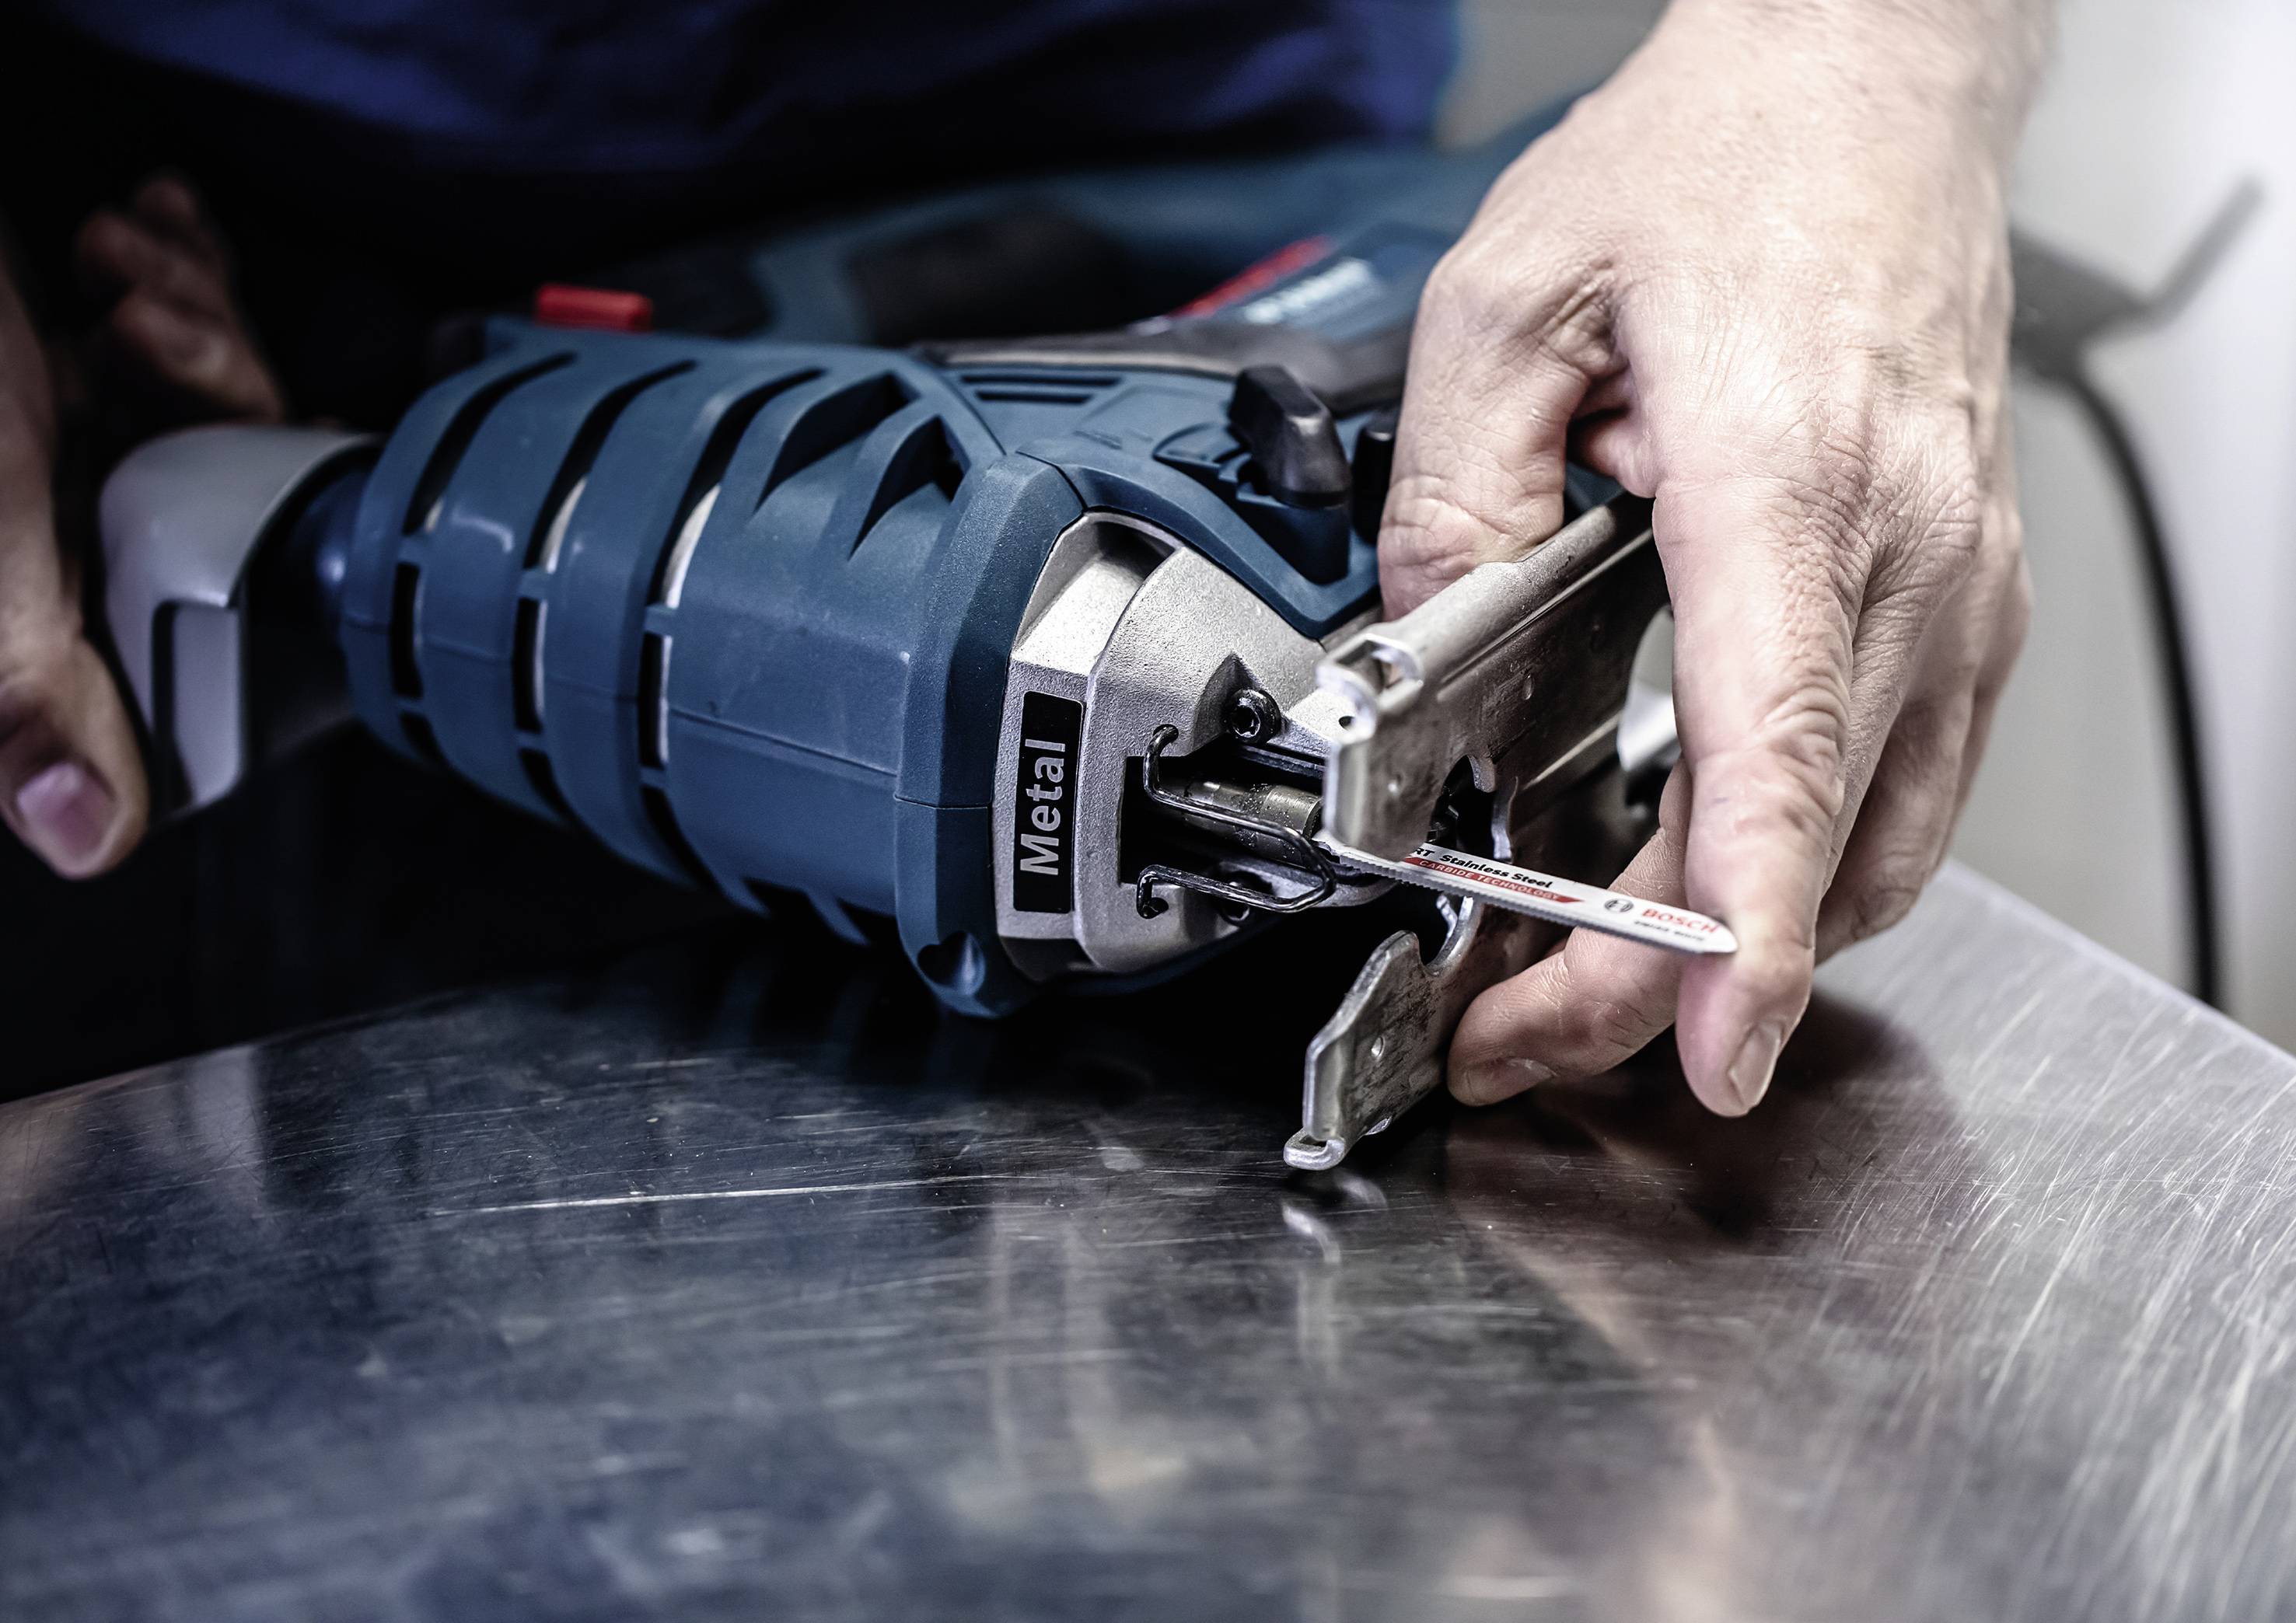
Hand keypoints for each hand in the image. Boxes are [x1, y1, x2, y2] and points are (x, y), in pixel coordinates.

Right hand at [1, 176, 282, 876]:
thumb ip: (30, 674)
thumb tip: (83, 842)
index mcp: (19, 598)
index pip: (168, 642)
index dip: (229, 564)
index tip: (226, 472)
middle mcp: (38, 525)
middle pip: (216, 503)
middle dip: (213, 398)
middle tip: (136, 329)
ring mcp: (57, 434)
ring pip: (213, 408)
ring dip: (192, 319)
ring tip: (112, 266)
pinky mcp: (68, 359)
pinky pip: (181, 331)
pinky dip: (178, 274)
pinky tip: (137, 230)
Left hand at [1381, 0, 2041, 1114]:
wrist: (1863, 87)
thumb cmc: (1716, 167)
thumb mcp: (1511, 301)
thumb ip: (1451, 497)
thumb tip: (1423, 651)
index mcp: (1783, 486)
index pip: (1773, 751)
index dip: (1742, 927)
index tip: (1715, 1046)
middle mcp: (1900, 555)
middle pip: (1803, 835)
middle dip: (1660, 978)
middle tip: (1516, 1034)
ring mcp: (1952, 583)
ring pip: (1877, 838)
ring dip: (1743, 939)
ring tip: (1590, 974)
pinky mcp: (1962, 591)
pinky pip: (1910, 781)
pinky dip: (1818, 866)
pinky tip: (1721, 882)